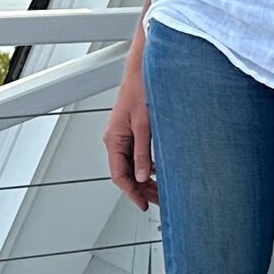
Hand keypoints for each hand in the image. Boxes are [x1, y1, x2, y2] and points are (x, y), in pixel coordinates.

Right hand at [104, 57, 156, 208]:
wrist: (142, 68)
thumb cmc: (140, 89)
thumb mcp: (144, 125)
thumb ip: (143, 152)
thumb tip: (143, 176)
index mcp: (113, 139)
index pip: (119, 175)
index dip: (131, 192)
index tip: (143, 204)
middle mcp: (115, 139)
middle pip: (125, 173)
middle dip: (140, 189)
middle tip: (157, 201)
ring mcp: (123, 135)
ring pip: (131, 165)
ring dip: (144, 179)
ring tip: (160, 190)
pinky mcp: (132, 130)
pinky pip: (136, 155)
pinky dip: (147, 166)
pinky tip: (158, 171)